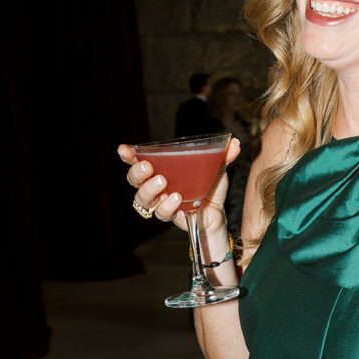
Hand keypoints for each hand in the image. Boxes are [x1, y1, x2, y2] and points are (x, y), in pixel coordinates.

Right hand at [117, 138, 241, 235]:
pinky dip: (167, 205)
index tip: (123, 150)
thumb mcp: (217, 169)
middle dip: (136, 173)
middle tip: (148, 167)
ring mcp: (162, 202)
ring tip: (162, 182)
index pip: (139, 162)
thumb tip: (234, 142)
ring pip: (142, 199)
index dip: (129, 156)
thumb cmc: (210, 188)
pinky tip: (176, 198)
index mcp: (163, 170)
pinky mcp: (171, 216)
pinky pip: (161, 213)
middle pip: (135, 181)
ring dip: (149, 189)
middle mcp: (157, 187)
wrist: (219, 214)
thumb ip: (223, 156)